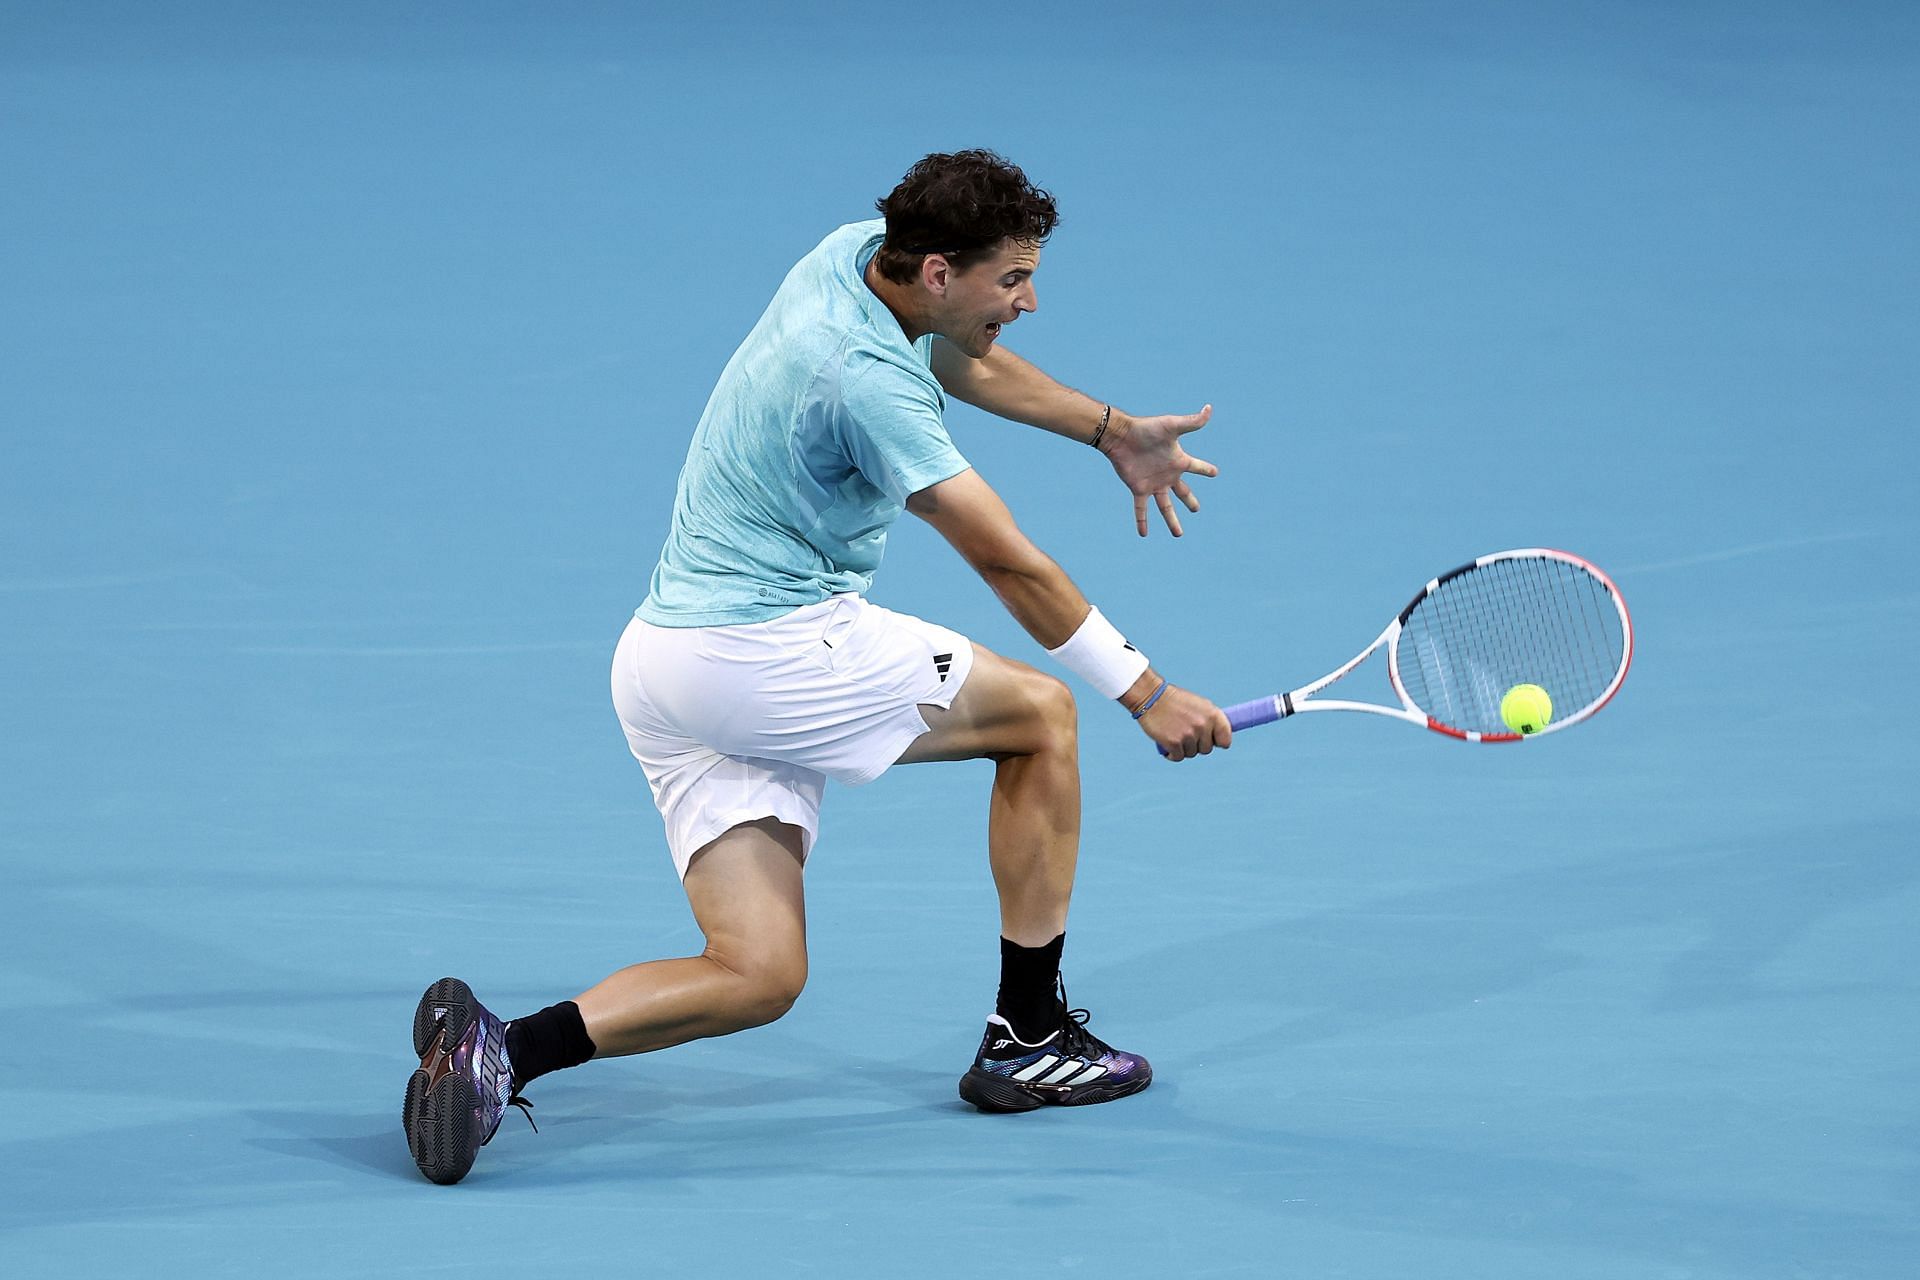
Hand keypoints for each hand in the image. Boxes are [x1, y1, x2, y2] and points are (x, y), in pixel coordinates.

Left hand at [1101, 405, 1218, 536]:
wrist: (1122, 436)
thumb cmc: (1147, 429)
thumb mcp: (1172, 426)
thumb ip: (1192, 422)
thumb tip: (1209, 409)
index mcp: (1178, 461)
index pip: (1197, 467)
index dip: (1206, 470)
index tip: (1215, 473)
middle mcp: (1167, 475)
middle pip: (1182, 493)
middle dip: (1190, 501)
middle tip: (1196, 510)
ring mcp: (1153, 484)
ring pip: (1165, 507)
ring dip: (1172, 521)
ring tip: (1178, 534)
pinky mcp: (1139, 489)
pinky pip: (1141, 509)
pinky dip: (1142, 521)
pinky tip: (1143, 534)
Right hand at [1137, 684, 1231, 760]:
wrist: (1151, 696)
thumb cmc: (1175, 701)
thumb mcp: (1199, 705)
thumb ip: (1211, 721)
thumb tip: (1221, 740)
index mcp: (1213, 714)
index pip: (1225, 740)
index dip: (1218, 742)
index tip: (1211, 740)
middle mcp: (1203, 725)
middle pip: (1207, 749)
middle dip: (1197, 744)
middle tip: (1185, 732)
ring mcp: (1189, 735)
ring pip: (1192, 754)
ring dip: (1183, 748)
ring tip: (1174, 733)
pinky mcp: (1174, 743)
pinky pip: (1178, 757)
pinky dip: (1171, 754)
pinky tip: (1166, 743)